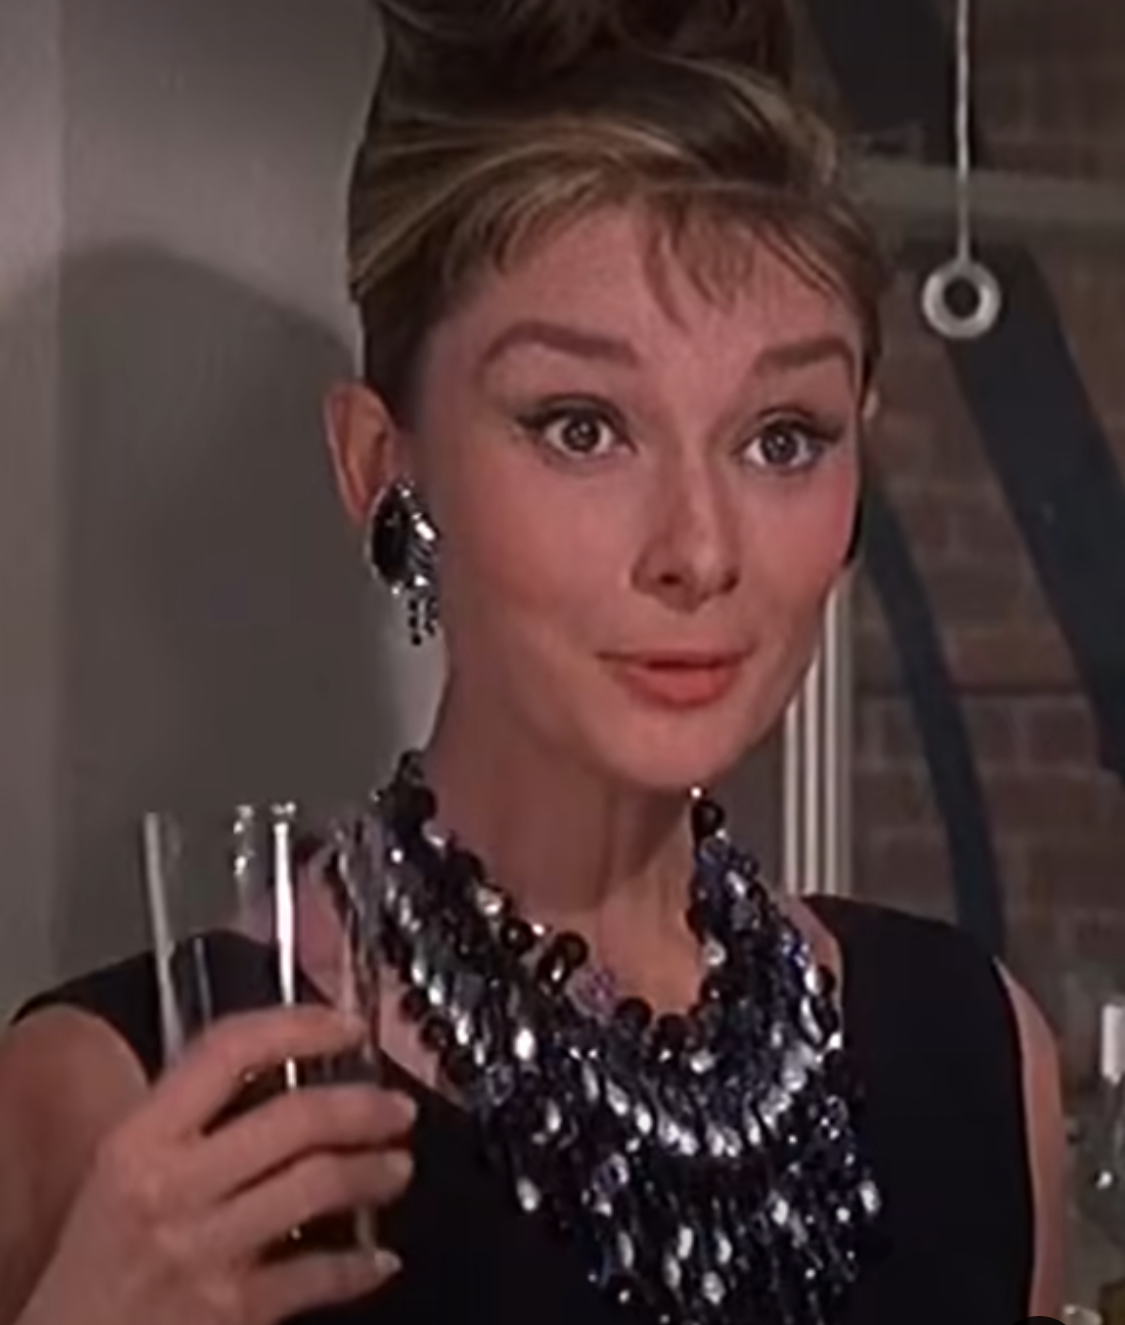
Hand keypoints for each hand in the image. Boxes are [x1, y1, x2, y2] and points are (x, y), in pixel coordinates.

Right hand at [19, 1005, 412, 1324]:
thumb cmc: (93, 1262)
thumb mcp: (120, 1171)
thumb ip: (188, 1117)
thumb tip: (279, 1067)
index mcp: (141, 1140)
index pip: (229, 1051)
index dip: (299, 1026)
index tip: (346, 1025)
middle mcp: (173, 1188)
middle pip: (295, 1118)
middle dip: (363, 1107)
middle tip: (396, 1108)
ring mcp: (205, 1251)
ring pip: (318, 1186)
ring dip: (373, 1172)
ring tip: (396, 1168)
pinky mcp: (233, 1312)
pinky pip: (317, 1276)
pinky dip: (360, 1267)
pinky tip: (379, 1260)